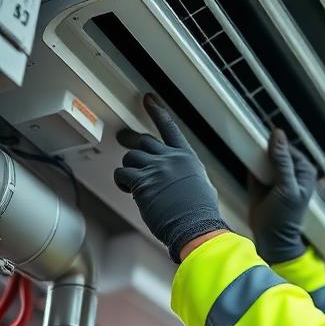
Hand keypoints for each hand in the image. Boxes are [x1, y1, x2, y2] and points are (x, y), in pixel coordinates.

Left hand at [114, 94, 228, 262]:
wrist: (196, 227)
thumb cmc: (200, 212)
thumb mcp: (200, 184)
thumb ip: (184, 173)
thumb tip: (173, 177)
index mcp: (187, 158)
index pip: (169, 128)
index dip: (157, 111)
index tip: (148, 99)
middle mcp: (171, 158)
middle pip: (144, 142)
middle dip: (130, 139)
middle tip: (123, 138)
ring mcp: (156, 169)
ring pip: (130, 158)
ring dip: (129, 170)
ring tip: (132, 183)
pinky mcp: (142, 182)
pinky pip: (122, 174)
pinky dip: (122, 182)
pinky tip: (128, 190)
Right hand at [249, 129, 316, 262]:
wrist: (270, 239)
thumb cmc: (284, 216)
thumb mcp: (286, 188)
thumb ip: (282, 161)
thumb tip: (277, 134)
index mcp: (302, 170)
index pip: (287, 147)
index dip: (274, 142)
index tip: (258, 136)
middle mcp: (290, 170)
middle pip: (275, 150)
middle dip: (263, 146)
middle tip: (248, 137)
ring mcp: (275, 175)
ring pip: (264, 156)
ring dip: (254, 152)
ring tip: (243, 145)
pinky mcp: (261, 181)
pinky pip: (254, 165)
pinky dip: (248, 162)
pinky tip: (242, 156)